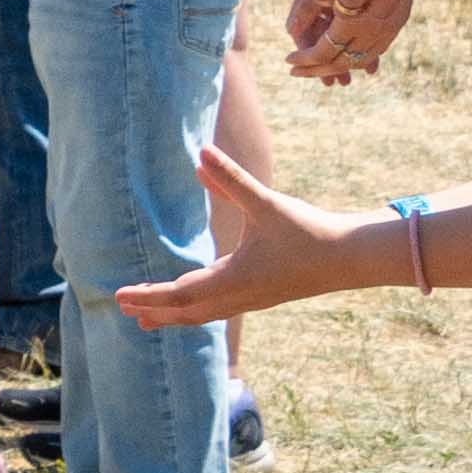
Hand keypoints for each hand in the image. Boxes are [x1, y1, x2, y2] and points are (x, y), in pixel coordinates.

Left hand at [111, 142, 395, 330]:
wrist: (352, 258)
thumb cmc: (309, 231)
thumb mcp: (266, 203)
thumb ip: (232, 179)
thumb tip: (202, 153)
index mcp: (235, 280)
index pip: (180, 294)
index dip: (148, 295)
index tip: (119, 296)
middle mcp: (240, 296)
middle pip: (188, 311)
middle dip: (155, 310)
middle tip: (123, 309)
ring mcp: (252, 299)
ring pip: (205, 314)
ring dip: (175, 315)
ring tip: (147, 319)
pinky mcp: (263, 295)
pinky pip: (220, 309)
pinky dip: (198, 309)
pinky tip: (192, 301)